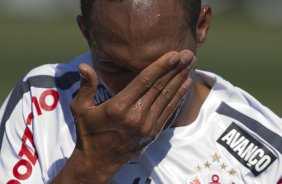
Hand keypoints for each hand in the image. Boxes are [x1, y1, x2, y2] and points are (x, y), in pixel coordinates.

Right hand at [52, 50, 195, 182]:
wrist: (98, 162)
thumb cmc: (88, 133)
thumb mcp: (80, 109)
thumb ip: (86, 87)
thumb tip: (84, 66)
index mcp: (119, 107)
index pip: (145, 80)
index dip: (161, 66)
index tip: (174, 54)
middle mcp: (136, 116)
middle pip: (160, 86)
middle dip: (176, 68)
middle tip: (188, 54)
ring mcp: (147, 126)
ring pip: (167, 97)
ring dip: (180, 79)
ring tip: (191, 64)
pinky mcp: (153, 133)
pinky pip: (169, 111)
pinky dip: (178, 96)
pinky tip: (186, 84)